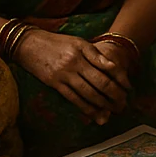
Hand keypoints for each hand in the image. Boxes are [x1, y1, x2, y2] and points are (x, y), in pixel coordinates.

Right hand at [15, 31, 129, 125]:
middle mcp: (74, 64)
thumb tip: (114, 67)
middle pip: (99, 83)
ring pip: (87, 94)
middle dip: (114, 95)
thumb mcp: (77, 42)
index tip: (128, 89)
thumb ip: (96, 55)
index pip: (106, 68)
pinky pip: (73, 99)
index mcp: (82, 51)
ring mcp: (63, 75)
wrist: (28, 44)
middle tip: (123, 104)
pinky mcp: (54, 84)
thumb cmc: (56, 43)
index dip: (119, 80)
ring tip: (112, 112)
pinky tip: (94, 114)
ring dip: (102, 105)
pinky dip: (85, 108)